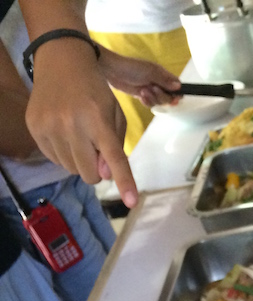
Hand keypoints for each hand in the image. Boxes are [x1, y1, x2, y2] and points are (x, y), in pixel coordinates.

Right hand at [25, 39, 138, 204]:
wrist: (60, 61)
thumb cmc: (95, 91)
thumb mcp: (114, 113)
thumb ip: (116, 146)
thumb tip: (104, 175)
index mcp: (98, 120)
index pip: (114, 157)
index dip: (124, 181)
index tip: (131, 202)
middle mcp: (71, 124)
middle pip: (89, 175)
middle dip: (97, 169)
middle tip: (96, 148)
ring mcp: (50, 127)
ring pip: (72, 170)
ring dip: (79, 161)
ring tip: (79, 135)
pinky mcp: (35, 128)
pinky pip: (55, 160)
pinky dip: (64, 153)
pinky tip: (64, 132)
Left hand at [99, 48, 181, 106]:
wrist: (112, 71)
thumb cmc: (131, 68)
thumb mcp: (150, 72)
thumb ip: (165, 80)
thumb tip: (179, 87)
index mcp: (162, 74)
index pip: (176, 86)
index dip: (176, 94)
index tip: (173, 98)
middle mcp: (158, 82)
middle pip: (168, 97)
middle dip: (161, 97)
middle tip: (152, 89)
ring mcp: (150, 90)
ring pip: (159, 102)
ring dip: (152, 99)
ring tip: (143, 91)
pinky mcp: (142, 96)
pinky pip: (150, 104)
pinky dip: (146, 102)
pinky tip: (140, 96)